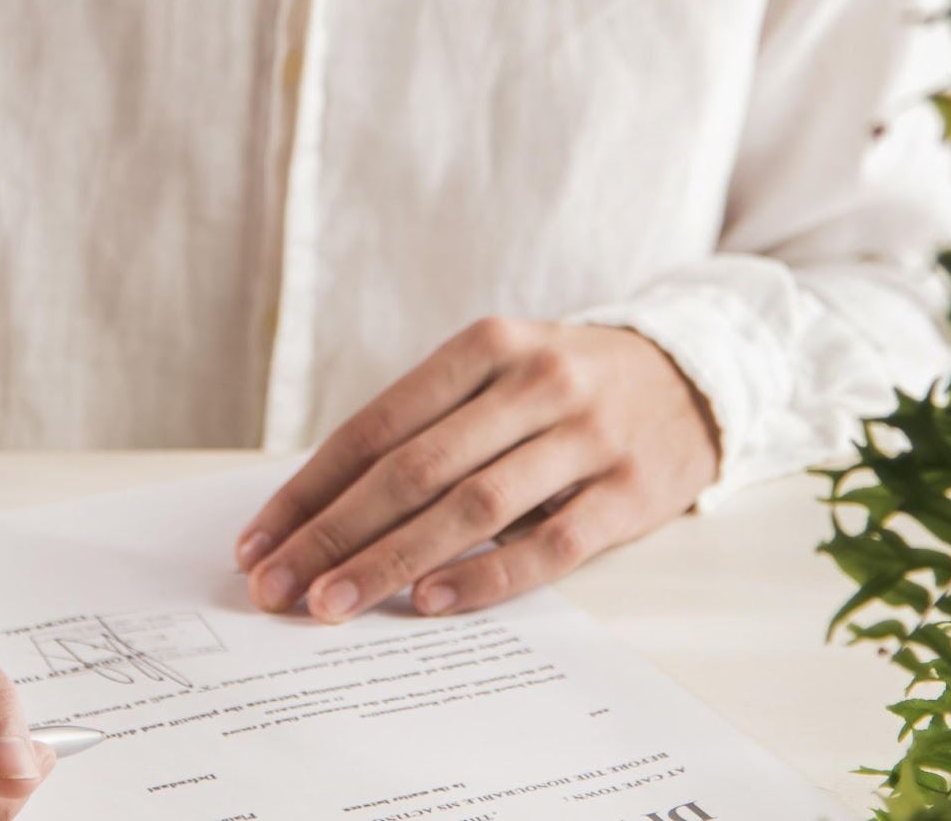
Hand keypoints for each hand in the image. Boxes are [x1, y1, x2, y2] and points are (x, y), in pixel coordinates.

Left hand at [234, 319, 720, 623]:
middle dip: (335, 531)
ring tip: (333, 603)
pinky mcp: (631, 491)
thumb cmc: (563, 384)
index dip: (312, 485)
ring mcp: (586, 436)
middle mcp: (533, 382)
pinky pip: (549, 544)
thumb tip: (323, 506)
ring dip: (393, 561)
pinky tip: (433, 602)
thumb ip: (426, 426)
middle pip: (415, 468)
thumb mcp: (497, 373)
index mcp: (484, 347)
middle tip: (277, 585)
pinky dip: (487, 577)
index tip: (258, 537)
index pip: (378, 423)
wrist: (692, 376)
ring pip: (473, 507)